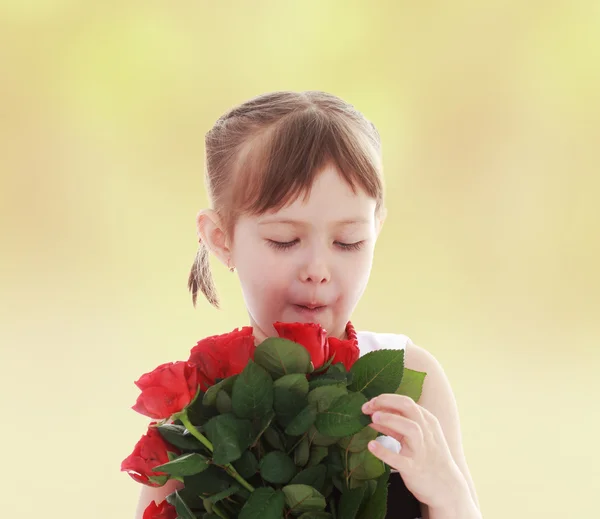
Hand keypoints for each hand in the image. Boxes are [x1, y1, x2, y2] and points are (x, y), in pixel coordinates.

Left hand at [361, 394, 466, 509]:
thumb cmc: (429, 457)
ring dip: (390, 420)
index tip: (370, 403)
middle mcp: (426, 432)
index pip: (406, 402)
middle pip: (409, 407)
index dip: (386, 399)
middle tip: (367, 407)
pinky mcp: (415, 468)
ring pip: (410, 428)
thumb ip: (396, 426)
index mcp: (427, 421)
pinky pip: (400, 459)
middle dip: (386, 402)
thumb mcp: (416, 437)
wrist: (447, 488)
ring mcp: (421, 450)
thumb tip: (373, 415)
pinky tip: (371, 445)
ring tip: (372, 418)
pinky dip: (384, 452)